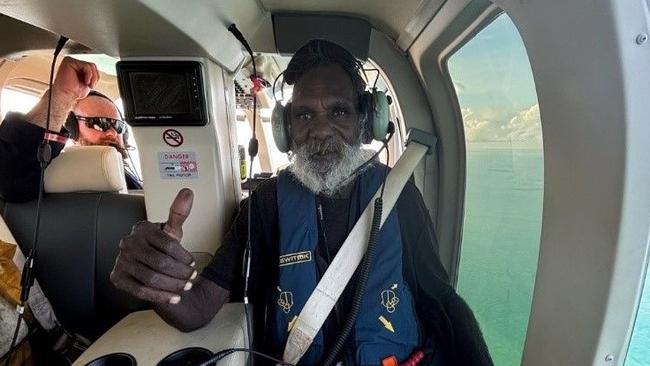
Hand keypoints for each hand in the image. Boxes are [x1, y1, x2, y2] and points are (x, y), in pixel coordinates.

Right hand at [51, 56, 99, 102]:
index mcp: (76, 67)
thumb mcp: (88, 82)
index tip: (91, 86)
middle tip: (90, 86)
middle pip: (92, 65)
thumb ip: (91, 73)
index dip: (95, 77)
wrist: (65, 95)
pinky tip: (85, 81)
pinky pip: (86, 66)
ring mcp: (70, 61)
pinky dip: (89, 75)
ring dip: (92, 77)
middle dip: (95, 77)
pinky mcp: (69, 61)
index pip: (92, 67)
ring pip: (91, 65)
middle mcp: (73, 63)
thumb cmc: (74, 92)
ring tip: (87, 84)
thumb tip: (95, 68)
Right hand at [111, 189, 196, 303]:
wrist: (146, 264)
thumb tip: (188, 192)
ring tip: (185, 288)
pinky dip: (159, 296)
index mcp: (142, 228)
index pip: (167, 244)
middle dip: (179, 273)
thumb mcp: (171, 230)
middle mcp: (128, 243)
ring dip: (172, 285)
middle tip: (191, 279)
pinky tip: (173, 298)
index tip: (193, 264)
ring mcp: (121, 261)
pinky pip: (139, 290)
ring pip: (151, 278)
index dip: (183, 256)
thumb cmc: (160, 246)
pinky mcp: (117, 277)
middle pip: (160, 263)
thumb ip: (179, 213)